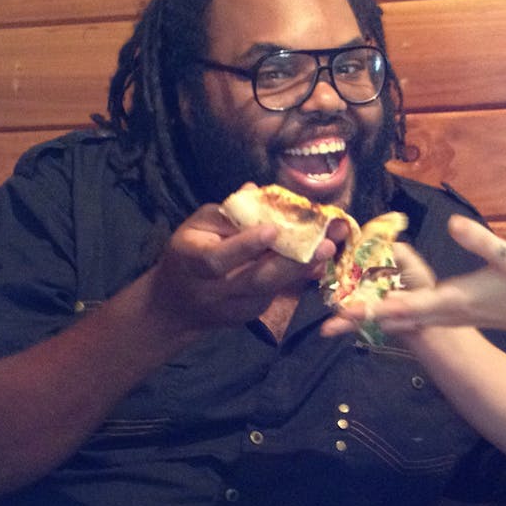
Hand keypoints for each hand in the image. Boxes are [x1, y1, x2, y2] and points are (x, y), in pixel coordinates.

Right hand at [147, 204, 333, 329]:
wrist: (176, 306)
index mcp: (191, 261)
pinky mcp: (249, 314)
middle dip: (292, 262)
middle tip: (325, 243)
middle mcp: (213, 290)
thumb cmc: (188, 252)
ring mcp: (233, 307)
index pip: (218, 258)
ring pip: (272, 290)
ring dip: (303, 269)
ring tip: (329, 249)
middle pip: (255, 280)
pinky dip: (296, 277)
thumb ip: (228, 212)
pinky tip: (317, 261)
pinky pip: (276, 294)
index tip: (273, 229)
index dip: (246, 245)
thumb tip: (256, 190)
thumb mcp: (197, 226)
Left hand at [324, 214, 505, 338]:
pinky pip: (411, 319)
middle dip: (361, 322)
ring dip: (370, 320)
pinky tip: (375, 307)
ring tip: (339, 318)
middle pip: (393, 319)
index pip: (405, 305)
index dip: (373, 307)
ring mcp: (445, 318)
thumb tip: (452, 224)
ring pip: (400, 322)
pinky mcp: (448, 316)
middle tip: (325, 327)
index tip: (345, 311)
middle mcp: (442, 314)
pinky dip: (389, 314)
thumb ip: (481, 241)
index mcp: (451, 300)